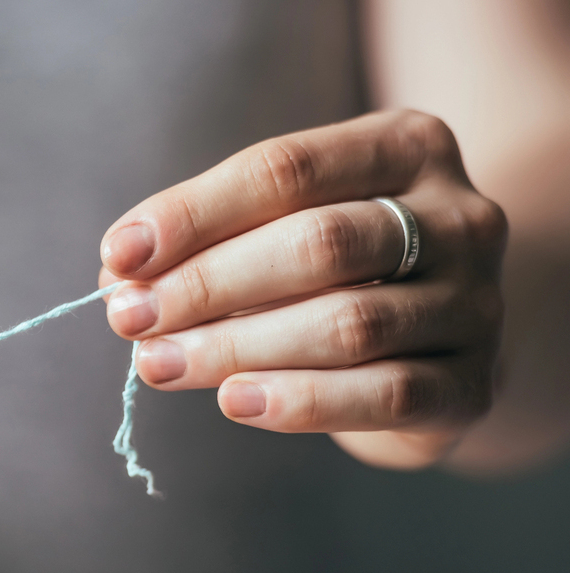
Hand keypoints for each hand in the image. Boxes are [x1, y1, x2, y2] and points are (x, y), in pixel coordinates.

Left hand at [100, 110, 506, 468]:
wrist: (442, 336)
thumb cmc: (338, 270)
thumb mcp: (281, 227)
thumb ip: (209, 241)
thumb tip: (118, 275)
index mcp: (404, 148)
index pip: (286, 169)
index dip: (194, 213)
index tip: (120, 255)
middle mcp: (457, 216)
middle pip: (319, 244)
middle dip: (208, 284)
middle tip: (131, 318)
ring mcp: (476, 302)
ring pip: (348, 324)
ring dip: (235, 348)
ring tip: (158, 364)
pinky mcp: (473, 383)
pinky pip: (386, 394)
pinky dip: (301, 401)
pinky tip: (235, 401)